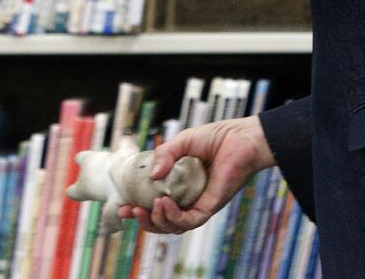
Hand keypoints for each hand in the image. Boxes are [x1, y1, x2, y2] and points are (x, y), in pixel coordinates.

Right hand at [120, 115, 276, 234]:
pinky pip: (189, 221)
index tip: (123, 205)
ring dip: (157, 221)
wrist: (241, 138)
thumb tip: (151, 175)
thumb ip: (165, 155)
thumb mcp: (183, 142)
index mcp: (177, 185)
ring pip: (173, 226)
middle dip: (143, 221)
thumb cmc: (215, 138)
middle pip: (160, 220)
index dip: (136, 207)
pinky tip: (164, 204)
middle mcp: (186, 198)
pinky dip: (174, 216)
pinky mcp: (209, 207)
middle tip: (129, 211)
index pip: (153, 202)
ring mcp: (197, 204)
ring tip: (149, 207)